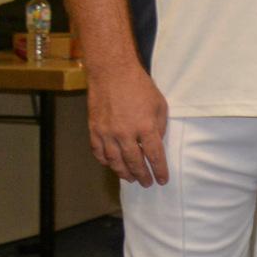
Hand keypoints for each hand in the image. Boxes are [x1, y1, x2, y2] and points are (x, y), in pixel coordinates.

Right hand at [87, 63, 171, 185]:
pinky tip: (111, 164)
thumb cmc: (139, 86)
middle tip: (146, 183)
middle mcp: (126, 133)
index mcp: (146, 127)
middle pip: (134, 162)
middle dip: (142, 175)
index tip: (162, 180)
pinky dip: (105, 161)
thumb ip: (159, 127)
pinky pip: (98, 151)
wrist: (112, 73)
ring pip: (114, 161)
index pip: (154, 156)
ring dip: (123, 172)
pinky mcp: (94, 128)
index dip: (159, 170)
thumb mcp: (160, 105)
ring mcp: (107, 132)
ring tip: (130, 178)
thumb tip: (157, 143)